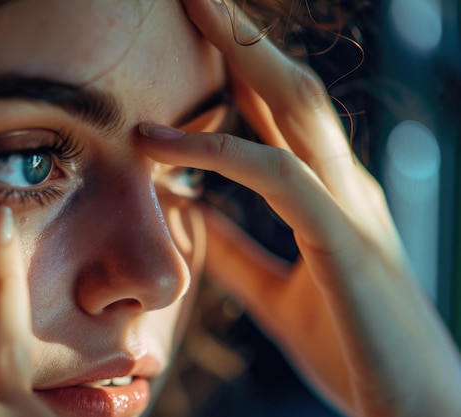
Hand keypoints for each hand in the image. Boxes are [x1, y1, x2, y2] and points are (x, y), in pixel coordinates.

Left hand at [139, 1, 460, 415]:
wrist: (412, 408)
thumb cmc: (353, 348)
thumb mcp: (273, 293)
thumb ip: (232, 250)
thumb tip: (187, 214)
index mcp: (328, 194)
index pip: (279, 112)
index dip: (238, 66)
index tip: (195, 33)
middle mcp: (342, 184)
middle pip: (289, 86)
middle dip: (242, 34)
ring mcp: (349, 205)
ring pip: (292, 106)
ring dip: (239, 54)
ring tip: (192, 10)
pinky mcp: (344, 238)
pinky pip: (274, 175)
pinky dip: (214, 151)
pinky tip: (157, 142)